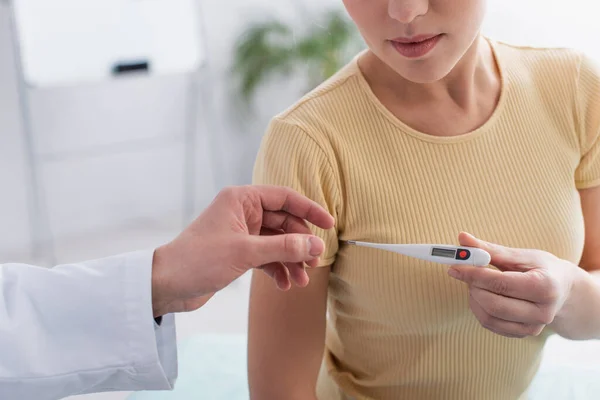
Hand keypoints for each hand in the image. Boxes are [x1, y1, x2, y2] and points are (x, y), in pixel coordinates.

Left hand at [151, 185, 334, 316]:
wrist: (167, 285)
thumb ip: (283, 247)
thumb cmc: (199, 260)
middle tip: (315, 262)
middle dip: (300, 243)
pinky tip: (285, 284)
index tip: (329, 224)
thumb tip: (316, 245)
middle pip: (284, 222)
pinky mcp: (238, 253)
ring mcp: (241, 233)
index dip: (309, 209)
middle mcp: (242, 212)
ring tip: (301, 280)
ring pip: (277, 242)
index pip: (284, 197)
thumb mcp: (245, 252)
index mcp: (241, 199)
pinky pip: (266, 257)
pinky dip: (277, 269)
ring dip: (291, 260)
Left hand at [447, 232, 578, 337]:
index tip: (454, 267)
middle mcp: (542, 312)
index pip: (501, 283)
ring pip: (489, 317)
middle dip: (473, 287)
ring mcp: (533, 327)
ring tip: (476, 283)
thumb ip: (490, 249)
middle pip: (494, 304)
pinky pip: (490, 324)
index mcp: (545, 287)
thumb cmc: (542, 268)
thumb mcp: (521, 255)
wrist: (564, 290)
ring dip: (474, 298)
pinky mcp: (523, 333)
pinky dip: (479, 309)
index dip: (474, 275)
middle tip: (466, 273)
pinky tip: (481, 295)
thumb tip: (462, 238)